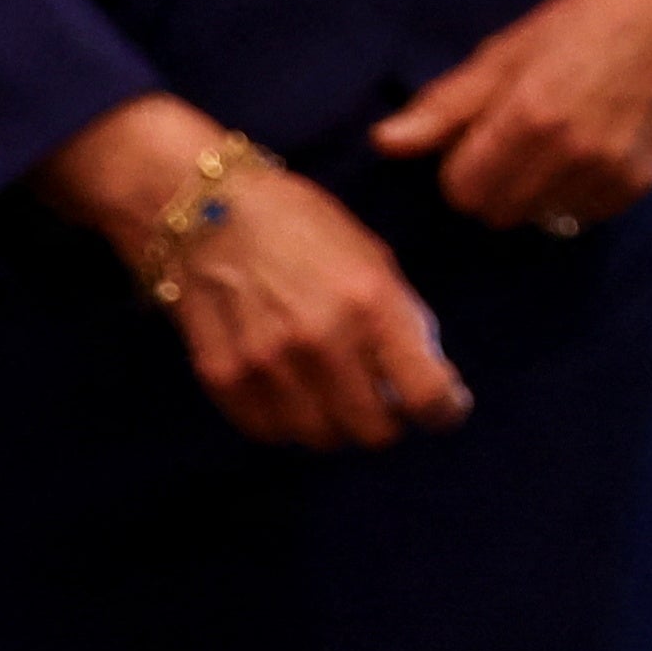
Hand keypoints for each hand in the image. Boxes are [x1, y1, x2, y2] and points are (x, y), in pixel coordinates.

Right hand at [44, 95, 469, 449]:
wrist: (208, 211)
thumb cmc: (303, 225)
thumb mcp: (374, 258)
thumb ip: (401, 319)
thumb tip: (427, 376)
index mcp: (371, 303)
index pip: (426, 395)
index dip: (443, 411)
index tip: (444, 409)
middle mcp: (322, 341)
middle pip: (374, 433)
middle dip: (387, 418)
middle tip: (381, 395)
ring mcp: (268, 365)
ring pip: (322, 438)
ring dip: (336, 422)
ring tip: (333, 389)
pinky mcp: (224, 379)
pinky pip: (271, 431)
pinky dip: (288, 420)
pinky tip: (291, 387)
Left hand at [370, 0, 651, 233]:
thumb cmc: (577, 25)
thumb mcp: (504, 52)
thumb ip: (445, 106)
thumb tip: (384, 144)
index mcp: (530, 116)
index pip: (461, 190)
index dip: (460, 166)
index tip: (478, 138)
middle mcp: (572, 153)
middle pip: (496, 213)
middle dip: (492, 185)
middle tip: (513, 141)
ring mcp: (609, 174)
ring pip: (537, 219)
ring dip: (533, 192)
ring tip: (553, 144)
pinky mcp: (637, 186)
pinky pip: (579, 215)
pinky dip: (572, 193)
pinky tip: (586, 152)